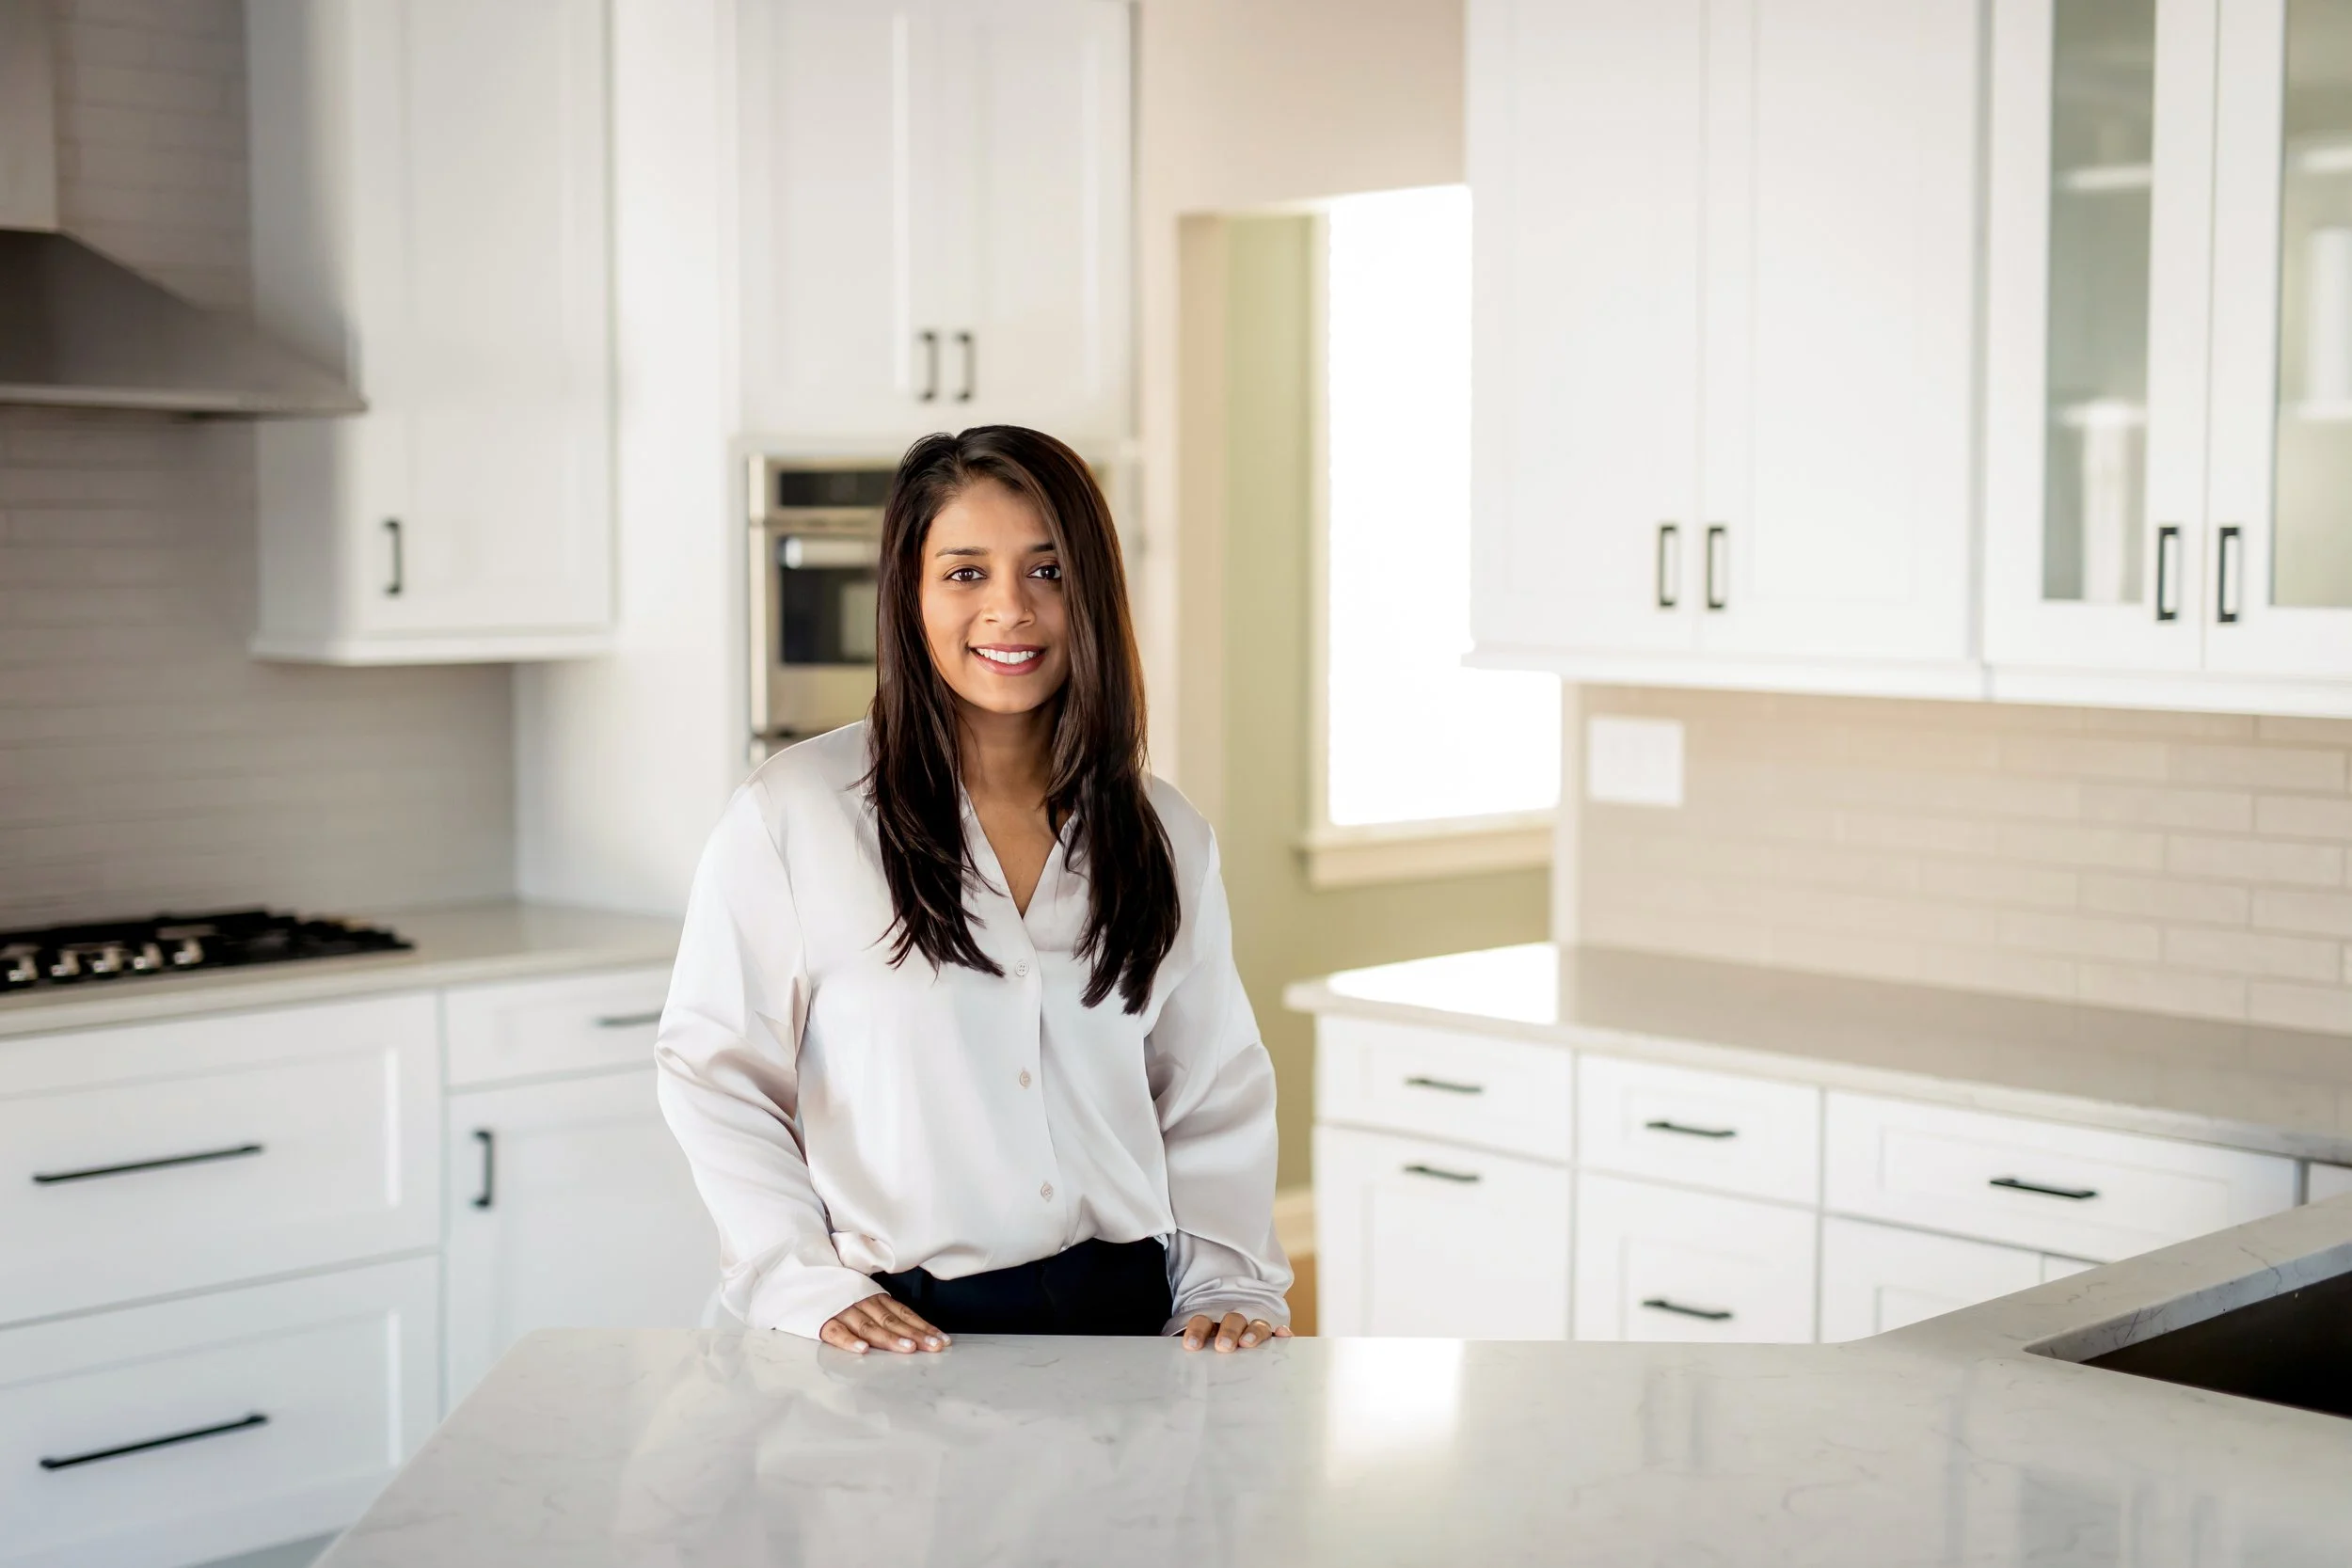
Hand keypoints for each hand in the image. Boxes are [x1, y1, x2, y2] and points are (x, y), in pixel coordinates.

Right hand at [820, 1294, 949, 1354]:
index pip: (903, 1313)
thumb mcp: (861, 1293)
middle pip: (892, 1320)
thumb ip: (881, 1309)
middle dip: (915, 1334)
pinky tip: (863, 1350)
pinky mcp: (821, 1320)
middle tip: (934, 1347)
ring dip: (889, 1338)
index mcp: (872, 1295)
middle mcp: (861, 1301)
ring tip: (908, 1349)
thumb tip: (910, 1329)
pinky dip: (849, 1340)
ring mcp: (842, 1310)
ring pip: (869, 1326)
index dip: (923, 1327)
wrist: (797, 1273)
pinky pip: (836, 1331)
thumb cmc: (834, 1289)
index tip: (942, 1340)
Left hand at [1179, 1311, 1290, 1352]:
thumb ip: (1187, 1362)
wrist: (1231, 1346)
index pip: (1202, 1322)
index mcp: (1211, 1326)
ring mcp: (1255, 1330)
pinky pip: (1279, 1334)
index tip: (1191, 1346)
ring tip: (1247, 1344)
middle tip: (1223, 1347)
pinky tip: (1283, 1335)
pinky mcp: (1273, 1339)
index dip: (1197, 1331)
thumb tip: (1164, 1378)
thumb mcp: (1197, 1356)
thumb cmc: (1210, 1357)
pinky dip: (1282, 1334)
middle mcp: (1234, 1326)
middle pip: (1232, 1321)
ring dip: (1253, 1332)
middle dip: (1228, 1332)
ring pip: (1256, 1325)